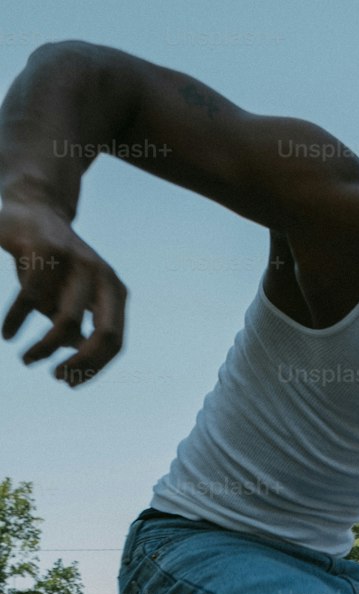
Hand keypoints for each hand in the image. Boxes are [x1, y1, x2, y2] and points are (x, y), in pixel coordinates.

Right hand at [0, 203, 126, 385]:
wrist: (32, 211)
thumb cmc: (52, 265)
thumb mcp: (69, 300)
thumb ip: (80, 328)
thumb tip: (80, 358)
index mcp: (114, 291)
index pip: (114, 342)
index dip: (94, 368)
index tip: (68, 382)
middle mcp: (103, 276)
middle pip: (104, 335)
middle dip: (80, 364)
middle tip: (55, 376)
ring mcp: (79, 261)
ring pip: (68, 321)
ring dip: (45, 348)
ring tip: (28, 360)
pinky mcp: (49, 249)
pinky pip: (33, 298)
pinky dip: (18, 321)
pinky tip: (9, 334)